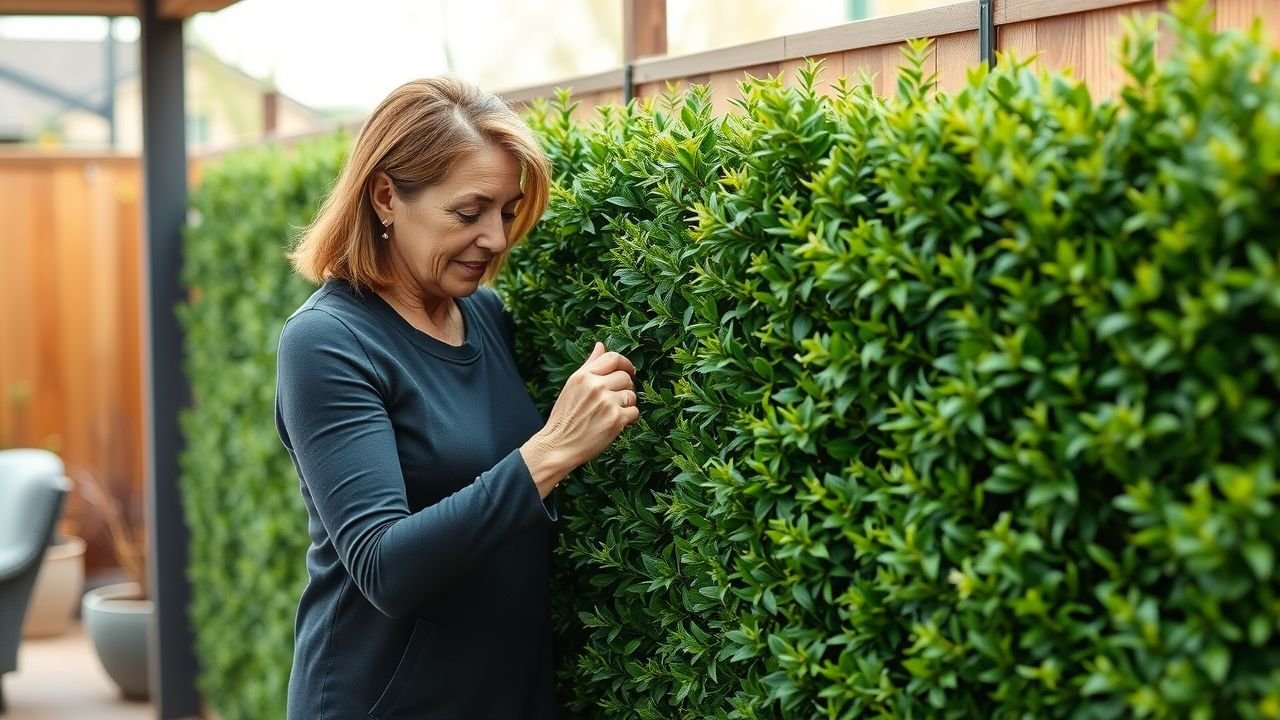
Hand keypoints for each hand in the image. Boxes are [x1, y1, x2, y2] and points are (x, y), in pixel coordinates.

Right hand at [520, 341, 639, 496]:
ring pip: (632, 395)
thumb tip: (600, 345)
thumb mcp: (572, 386)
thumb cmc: (564, 417)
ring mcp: (607, 402)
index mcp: (583, 375)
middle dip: (625, 388)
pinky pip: (634, 412)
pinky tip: (616, 424)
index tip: (629, 372)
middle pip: (626, 377)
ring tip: (612, 413)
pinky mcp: (616, 419)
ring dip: (627, 405)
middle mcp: (595, 386)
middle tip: (617, 400)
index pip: (613, 358)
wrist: (558, 446)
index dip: (625, 364)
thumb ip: (589, 365)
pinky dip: (629, 420)